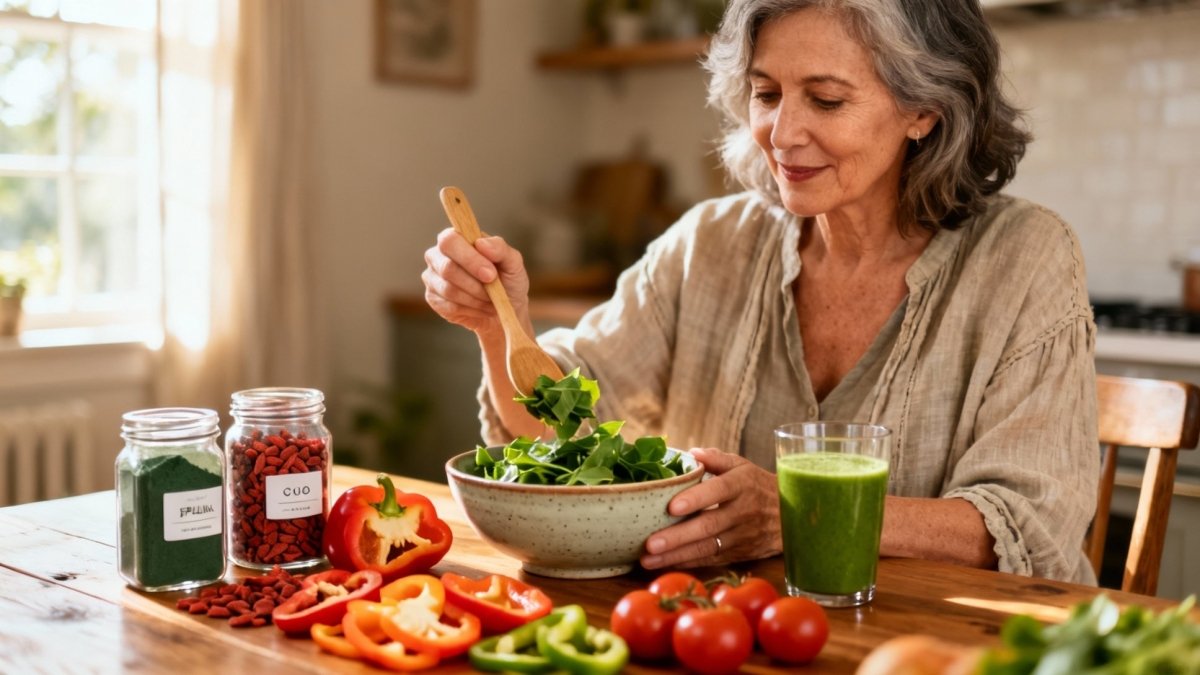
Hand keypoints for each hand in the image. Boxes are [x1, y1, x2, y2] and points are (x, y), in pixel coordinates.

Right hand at [422, 228, 530, 335]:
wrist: (504, 310)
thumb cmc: (507, 281)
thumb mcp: (513, 263)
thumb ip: (500, 249)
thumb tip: (481, 243)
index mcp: (455, 238)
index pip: (450, 241)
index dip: (469, 259)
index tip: (491, 274)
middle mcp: (437, 255)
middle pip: (447, 268)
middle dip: (475, 284)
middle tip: (493, 291)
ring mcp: (432, 277)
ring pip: (449, 290)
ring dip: (476, 298)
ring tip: (491, 300)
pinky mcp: (433, 299)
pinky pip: (449, 306)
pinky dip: (471, 310)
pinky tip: (481, 307)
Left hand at [641, 447, 781, 568]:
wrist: (793, 516)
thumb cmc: (758, 486)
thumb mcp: (743, 466)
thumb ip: (716, 459)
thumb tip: (691, 452)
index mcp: (741, 485)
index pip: (718, 490)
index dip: (696, 499)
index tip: (671, 506)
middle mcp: (742, 512)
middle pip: (708, 525)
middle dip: (678, 537)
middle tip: (650, 543)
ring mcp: (741, 536)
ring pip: (707, 548)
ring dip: (676, 555)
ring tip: (648, 559)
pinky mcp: (739, 553)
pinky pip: (710, 559)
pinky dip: (687, 563)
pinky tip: (664, 564)